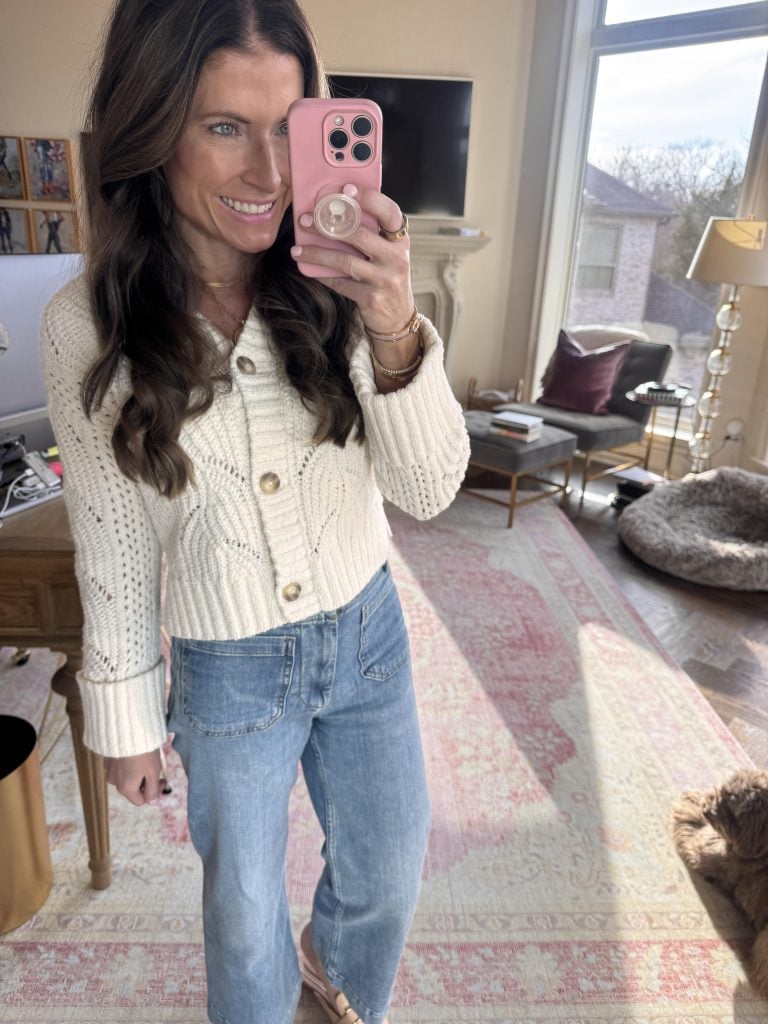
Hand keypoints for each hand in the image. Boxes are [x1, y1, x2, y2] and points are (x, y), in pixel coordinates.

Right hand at [104, 749, 164, 806]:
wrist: (127, 729)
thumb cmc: (143, 751)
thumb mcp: (153, 772)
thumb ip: (152, 790)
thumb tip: (152, 802)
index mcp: (126, 788)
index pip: (140, 801)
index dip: (154, 793)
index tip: (162, 779)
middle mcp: (114, 782)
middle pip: (133, 789)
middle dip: (145, 781)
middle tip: (155, 768)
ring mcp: (109, 770)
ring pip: (126, 778)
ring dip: (136, 773)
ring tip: (144, 759)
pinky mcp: (107, 759)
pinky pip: (119, 767)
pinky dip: (127, 764)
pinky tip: (135, 754)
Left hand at [290, 184, 413, 336]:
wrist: (398, 318)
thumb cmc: (388, 278)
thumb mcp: (388, 254)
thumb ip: (371, 235)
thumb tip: (334, 213)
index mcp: (400, 240)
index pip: (389, 212)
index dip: (369, 198)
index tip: (346, 189)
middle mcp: (396, 258)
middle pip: (360, 234)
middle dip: (327, 225)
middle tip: (305, 220)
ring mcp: (385, 279)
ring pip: (345, 261)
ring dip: (317, 254)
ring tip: (298, 250)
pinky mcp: (371, 298)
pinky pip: (341, 283)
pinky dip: (322, 276)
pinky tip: (308, 270)